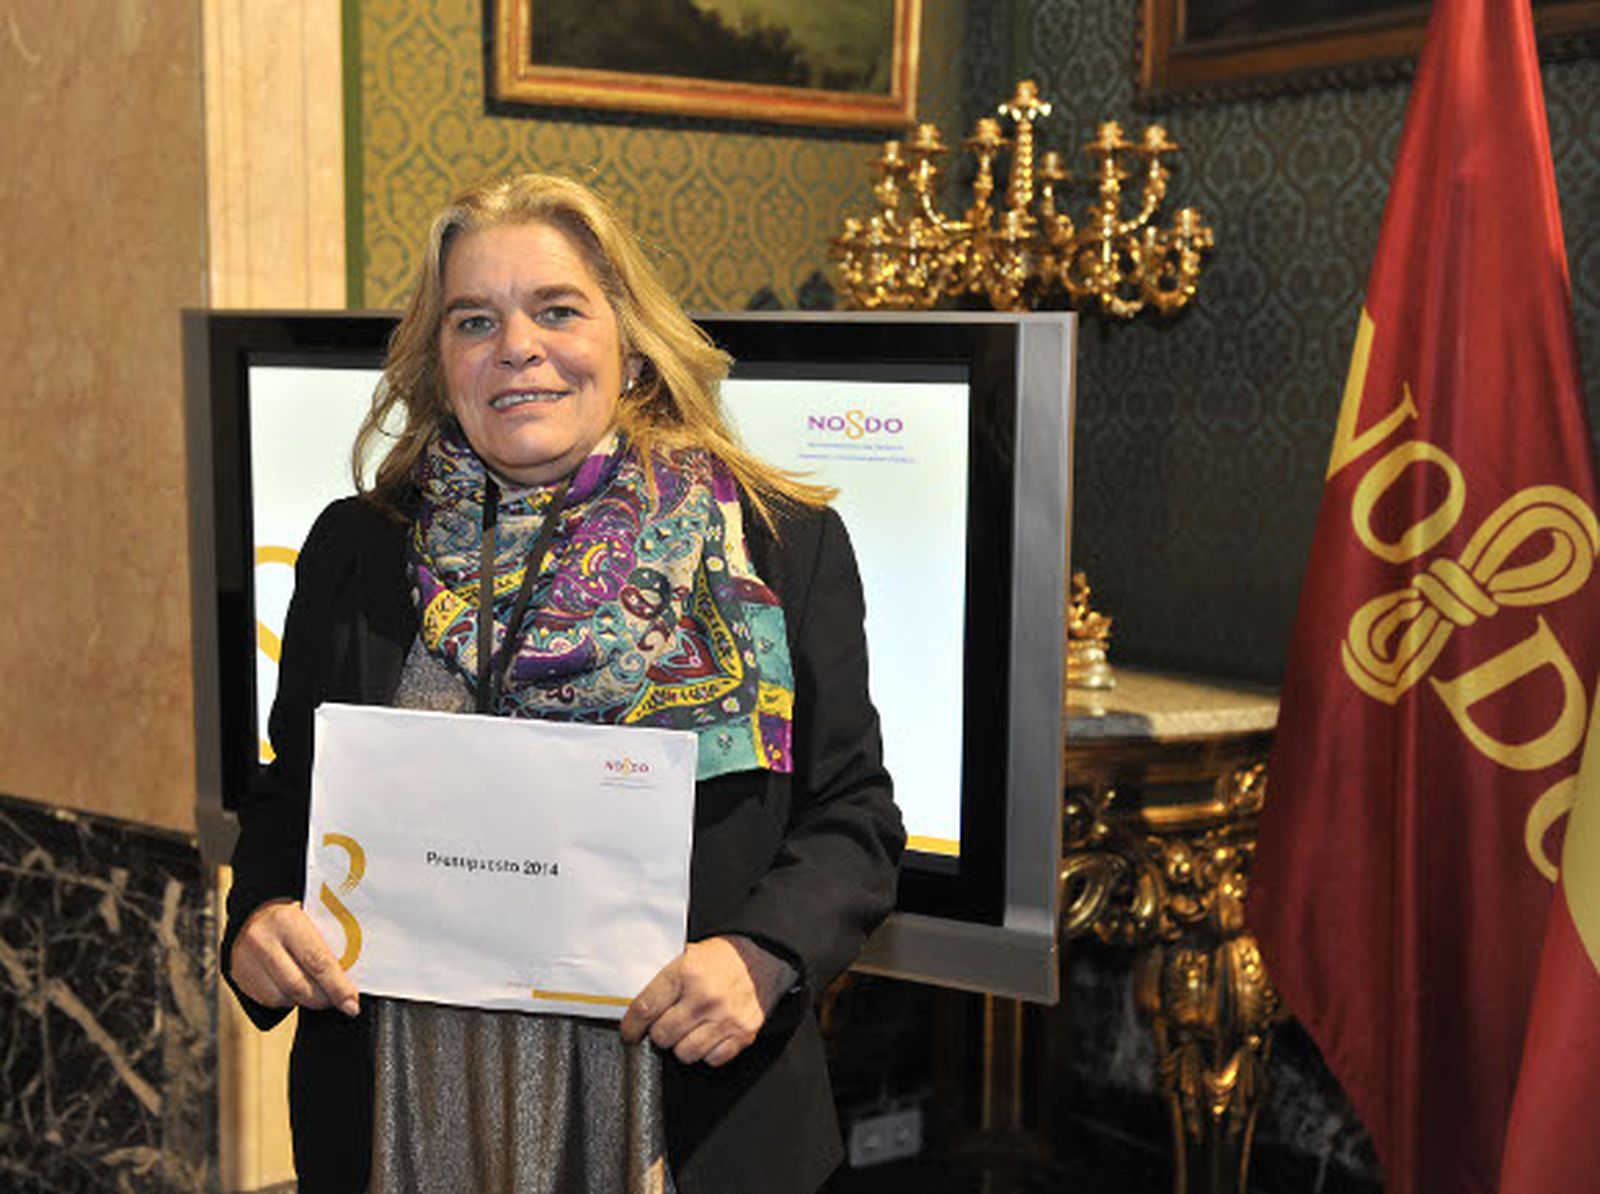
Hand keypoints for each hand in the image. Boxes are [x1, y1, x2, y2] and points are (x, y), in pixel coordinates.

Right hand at [229, 899, 359, 1016]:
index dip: (338, 987)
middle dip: (325, 998)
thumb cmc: (296, 916)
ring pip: (283, 998)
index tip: (352, 1004)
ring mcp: (245, 959)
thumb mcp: (314, 919)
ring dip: (306, 1000)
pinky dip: (288, 999)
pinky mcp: (238, 975)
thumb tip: (353, 978)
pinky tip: (296, 986)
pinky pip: (269, 1000)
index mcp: (287, 921)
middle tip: (342, 1001)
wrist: (256, 911)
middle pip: (299, 986)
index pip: (317, 962)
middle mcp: (262, 940)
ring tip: (319, 989)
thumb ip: (330, 944)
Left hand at [620, 936, 797, 1066]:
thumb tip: (639, 1013)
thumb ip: (666, 983)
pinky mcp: (742, 1034)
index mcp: (686, 973)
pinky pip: (712, 1059)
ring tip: (690, 1030)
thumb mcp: (688, 956)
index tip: (630, 1032)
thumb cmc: (723, 957)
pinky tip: (710, 1035)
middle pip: (662, 1036)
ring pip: (685, 1053)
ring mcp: (725, 1018)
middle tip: (667, 1024)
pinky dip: (708, 1052)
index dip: (631, 1026)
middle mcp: (705, 997)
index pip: (645, 1008)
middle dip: (660, 1033)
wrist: (765, 955)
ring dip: (683, 1044)